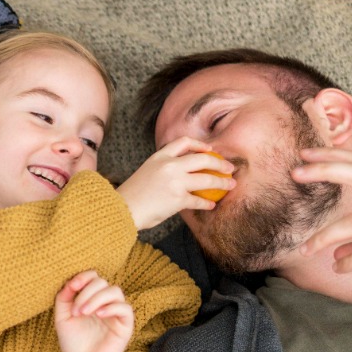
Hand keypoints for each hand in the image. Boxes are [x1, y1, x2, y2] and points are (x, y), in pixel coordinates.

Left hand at [54, 271, 132, 351]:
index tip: (72, 286)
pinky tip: (99, 315)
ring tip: (84, 313)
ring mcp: (116, 312)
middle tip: (76, 311)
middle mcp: (104, 302)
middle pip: (102, 282)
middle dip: (86, 292)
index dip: (83, 277)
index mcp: (90, 298)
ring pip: (115, 291)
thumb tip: (71, 282)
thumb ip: (64, 297)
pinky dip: (111, 308)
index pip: (93, 277)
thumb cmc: (73, 342)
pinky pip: (125, 308)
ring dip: (97, 298)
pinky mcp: (125, 325)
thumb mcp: (62, 317)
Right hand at [117, 137, 235, 229]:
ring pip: (207, 179)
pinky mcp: (178, 199)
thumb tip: (184, 172)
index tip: (210, 150)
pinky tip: (212, 205)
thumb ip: (163, 168)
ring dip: (222, 183)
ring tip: (230, 186)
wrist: (122, 209)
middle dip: (220, 163)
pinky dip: (207, 203)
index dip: (200, 144)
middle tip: (229, 168)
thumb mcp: (146, 172)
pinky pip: (199, 200)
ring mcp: (175, 182)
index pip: (183, 142)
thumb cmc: (132, 194)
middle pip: (203, 159)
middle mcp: (169, 166)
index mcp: (159, 157)